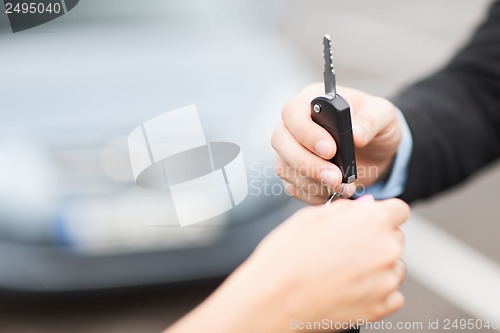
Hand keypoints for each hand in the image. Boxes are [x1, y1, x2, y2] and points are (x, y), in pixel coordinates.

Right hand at [244, 197, 407, 329]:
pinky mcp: (380, 307)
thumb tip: (365, 206)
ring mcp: (385, 281)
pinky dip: (377, 291)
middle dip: (376, 238)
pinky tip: (351, 287)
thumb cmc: (287, 256)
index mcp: (371, 221)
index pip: (398, 210)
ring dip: (377, 265)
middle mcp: (385, 249)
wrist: (274, 299)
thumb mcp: (311, 217)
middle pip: (395, 237)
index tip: (370, 221)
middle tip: (346, 247)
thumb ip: (346, 209)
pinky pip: (392, 295)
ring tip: (344, 270)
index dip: (382, 214)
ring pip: (394, 266)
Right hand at [271, 84, 401, 203]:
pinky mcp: (294, 172)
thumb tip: (356, 135)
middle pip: (280, 141)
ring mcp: (290, 150)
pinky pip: (293, 187)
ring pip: (284, 167)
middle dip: (306, 163)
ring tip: (342, 187)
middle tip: (335, 177)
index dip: (306, 132)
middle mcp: (294, 124)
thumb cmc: (374, 124)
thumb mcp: (382, 114)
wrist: (376, 150)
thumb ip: (371, 121)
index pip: (293, 112)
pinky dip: (313, 194)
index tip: (330, 150)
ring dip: (311, 182)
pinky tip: (334, 193)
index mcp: (311, 101)